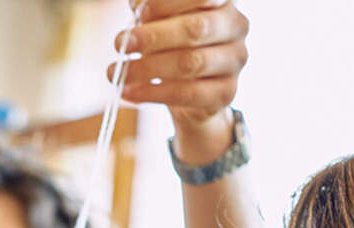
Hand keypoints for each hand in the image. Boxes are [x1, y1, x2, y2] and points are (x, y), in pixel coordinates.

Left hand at [109, 0, 249, 133]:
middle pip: (196, 29)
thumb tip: (137, 4)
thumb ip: (151, 8)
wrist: (190, 90)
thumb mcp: (161, 20)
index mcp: (222, 1)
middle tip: (120, 43)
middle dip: (153, 37)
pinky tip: (130, 92)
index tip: (139, 13)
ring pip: (190, 63)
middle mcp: (236, 26)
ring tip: (117, 72)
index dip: (167, 3)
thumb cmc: (172, 43)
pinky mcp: (226, 92)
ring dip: (147, 68)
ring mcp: (235, 60)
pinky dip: (153, 93)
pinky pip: (187, 93)